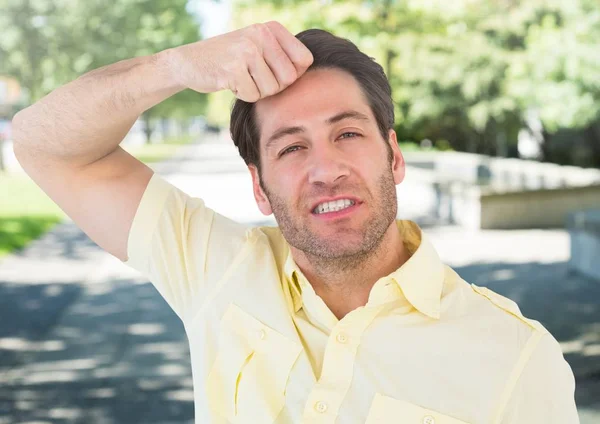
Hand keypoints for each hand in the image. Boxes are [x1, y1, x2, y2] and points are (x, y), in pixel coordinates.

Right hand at [167, 21, 313, 101]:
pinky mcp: (233, 68)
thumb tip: (309, 70)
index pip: (304, 61)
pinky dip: (242, 95)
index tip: (272, 72)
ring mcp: (247, 50)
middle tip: (254, 78)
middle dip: (274, 86)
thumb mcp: (259, 48)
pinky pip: (253, 95)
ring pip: (271, 89)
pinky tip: (230, 82)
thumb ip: (283, 56)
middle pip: (289, 79)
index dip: (291, 75)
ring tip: (241, 77)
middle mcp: (261, 34)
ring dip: (256, 91)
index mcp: (272, 28)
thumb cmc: (230, 60)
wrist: (190, 63)